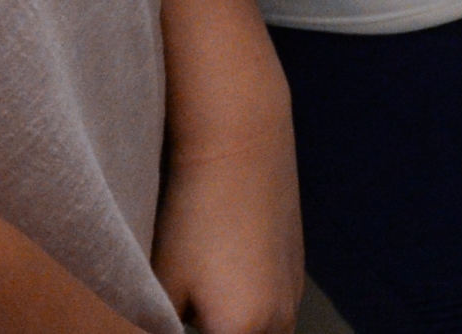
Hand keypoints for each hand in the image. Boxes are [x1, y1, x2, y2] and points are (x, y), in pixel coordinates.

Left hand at [151, 115, 303, 333]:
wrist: (242, 146)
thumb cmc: (192, 217)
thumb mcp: (163, 285)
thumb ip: (163, 324)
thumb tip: (167, 326)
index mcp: (246, 332)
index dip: (185, 332)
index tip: (171, 319)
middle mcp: (282, 321)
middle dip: (217, 331)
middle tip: (185, 315)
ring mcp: (295, 293)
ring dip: (238, 328)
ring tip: (204, 306)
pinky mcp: (298, 267)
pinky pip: (276, 311)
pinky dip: (253, 313)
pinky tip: (224, 284)